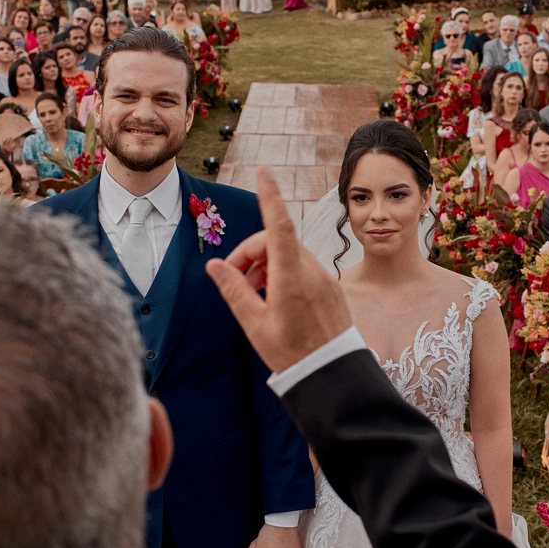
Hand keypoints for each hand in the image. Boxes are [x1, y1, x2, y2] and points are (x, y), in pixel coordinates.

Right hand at [206, 166, 352, 373]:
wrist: (333, 375)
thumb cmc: (292, 354)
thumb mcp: (254, 324)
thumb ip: (234, 290)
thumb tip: (215, 266)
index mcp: (290, 277)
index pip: (278, 225)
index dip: (270, 196)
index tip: (264, 171)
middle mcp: (312, 272)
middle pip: (277, 241)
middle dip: (252, 253)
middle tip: (235, 280)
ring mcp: (325, 279)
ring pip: (290, 255)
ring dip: (267, 265)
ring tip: (254, 295)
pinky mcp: (332, 289)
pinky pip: (305, 269)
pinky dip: (285, 274)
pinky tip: (275, 300)